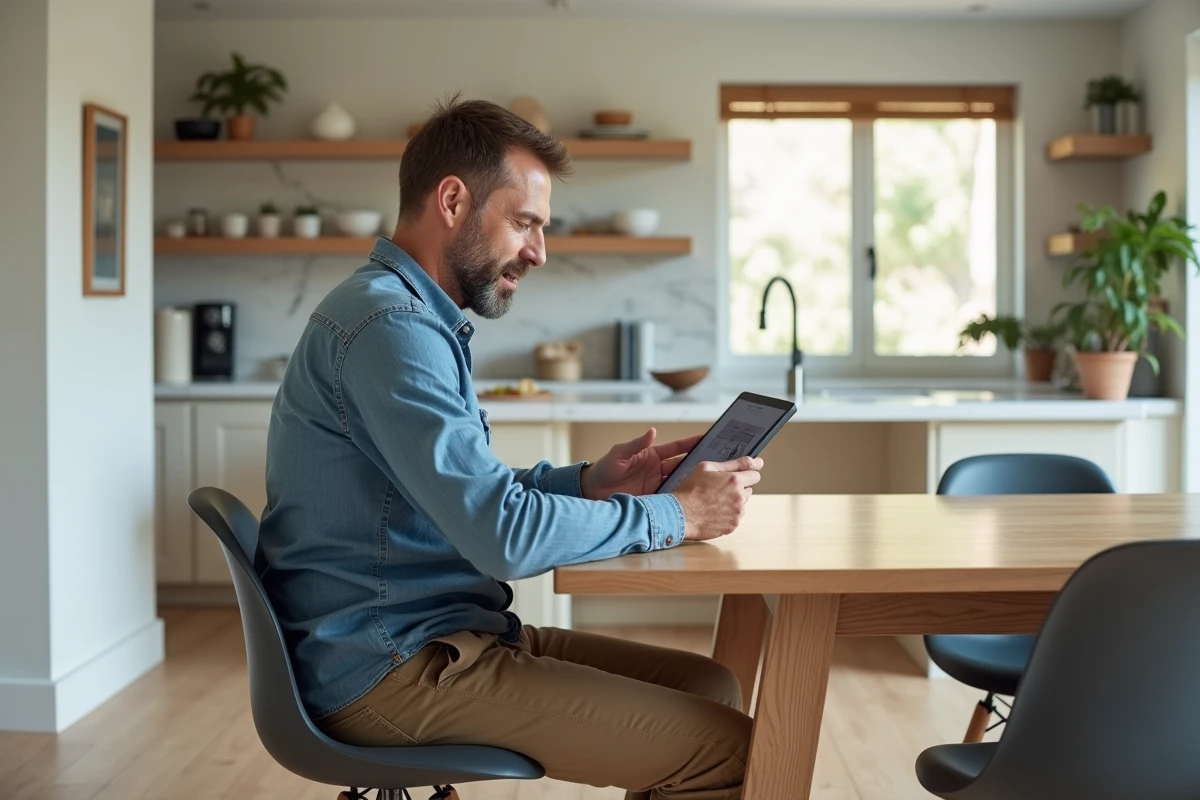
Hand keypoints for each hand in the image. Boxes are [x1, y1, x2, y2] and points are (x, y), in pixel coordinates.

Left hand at [579, 428, 703, 499]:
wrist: (593, 491)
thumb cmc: (605, 468)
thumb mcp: (620, 454)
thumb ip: (637, 444)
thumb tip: (652, 431)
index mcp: (653, 455)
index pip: (677, 448)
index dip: (691, 443)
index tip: (707, 438)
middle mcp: (659, 469)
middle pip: (683, 464)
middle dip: (699, 462)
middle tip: (717, 461)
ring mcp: (657, 484)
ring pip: (681, 481)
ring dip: (693, 481)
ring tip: (710, 481)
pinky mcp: (654, 498)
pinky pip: (671, 497)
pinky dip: (681, 497)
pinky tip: (693, 498)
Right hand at [672, 456, 762, 541]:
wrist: (680, 514)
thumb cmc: (690, 490)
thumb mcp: (707, 467)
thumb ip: (734, 463)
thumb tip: (756, 462)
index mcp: (735, 481)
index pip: (755, 474)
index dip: (746, 474)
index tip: (740, 476)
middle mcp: (739, 498)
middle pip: (749, 490)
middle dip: (738, 488)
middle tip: (719, 489)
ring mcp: (737, 513)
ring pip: (742, 504)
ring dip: (733, 502)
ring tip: (714, 502)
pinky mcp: (732, 526)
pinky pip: (735, 517)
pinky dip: (727, 514)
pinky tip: (713, 512)